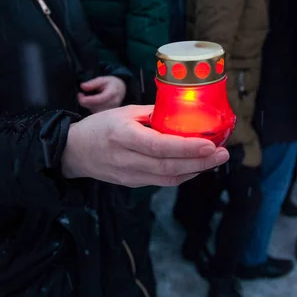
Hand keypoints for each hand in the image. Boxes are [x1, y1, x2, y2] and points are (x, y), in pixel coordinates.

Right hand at [61, 105, 229, 186]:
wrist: (74, 152)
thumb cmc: (100, 127)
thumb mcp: (124, 112)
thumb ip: (153, 114)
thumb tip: (183, 112)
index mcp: (123, 136)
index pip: (159, 147)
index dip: (186, 148)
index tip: (209, 144)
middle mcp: (127, 160)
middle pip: (168, 167)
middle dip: (200, 162)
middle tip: (223, 154)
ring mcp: (130, 176)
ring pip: (168, 178)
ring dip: (195, 170)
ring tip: (215, 159)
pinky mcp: (133, 184)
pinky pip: (162, 181)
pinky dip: (183, 174)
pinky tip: (197, 165)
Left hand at [78, 76, 125, 113]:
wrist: (121, 90)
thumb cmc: (111, 84)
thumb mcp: (102, 80)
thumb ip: (92, 83)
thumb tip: (82, 86)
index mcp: (112, 93)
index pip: (98, 100)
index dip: (86, 99)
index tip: (79, 94)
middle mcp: (113, 104)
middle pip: (94, 107)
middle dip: (85, 102)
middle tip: (81, 94)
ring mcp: (111, 111)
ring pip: (94, 111)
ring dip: (88, 105)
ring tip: (88, 97)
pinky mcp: (108, 115)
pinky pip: (96, 114)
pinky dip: (91, 108)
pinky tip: (92, 103)